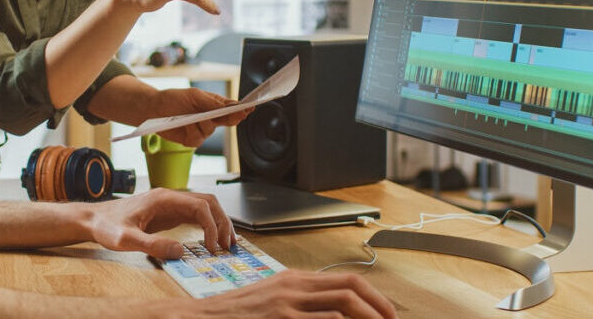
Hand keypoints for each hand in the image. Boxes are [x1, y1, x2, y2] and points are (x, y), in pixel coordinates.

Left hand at [86, 188, 235, 258]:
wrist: (94, 219)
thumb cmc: (106, 225)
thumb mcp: (126, 239)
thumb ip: (151, 245)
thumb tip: (179, 250)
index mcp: (163, 198)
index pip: (199, 205)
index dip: (211, 225)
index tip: (212, 245)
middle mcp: (170, 197)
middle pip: (207, 202)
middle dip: (222, 222)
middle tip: (229, 245)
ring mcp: (170, 204)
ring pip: (204, 207)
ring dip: (217, 222)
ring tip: (226, 244)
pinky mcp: (168, 213)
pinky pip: (194, 215)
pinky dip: (207, 226)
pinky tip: (210, 240)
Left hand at [152, 87, 252, 146]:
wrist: (153, 109)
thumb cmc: (173, 99)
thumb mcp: (193, 95)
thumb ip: (211, 101)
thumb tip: (227, 106)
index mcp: (212, 106)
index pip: (230, 109)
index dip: (241, 109)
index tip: (250, 108)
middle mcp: (209, 119)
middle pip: (226, 121)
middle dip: (232, 117)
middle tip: (238, 114)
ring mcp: (201, 131)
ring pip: (210, 130)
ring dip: (202, 123)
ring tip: (192, 117)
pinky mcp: (191, 140)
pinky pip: (197, 139)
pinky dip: (191, 131)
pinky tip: (185, 125)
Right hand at [201, 269, 397, 318]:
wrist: (204, 318)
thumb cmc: (237, 315)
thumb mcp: (272, 299)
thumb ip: (302, 302)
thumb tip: (336, 312)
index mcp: (294, 279)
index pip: (347, 279)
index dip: (375, 297)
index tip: (388, 314)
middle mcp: (293, 287)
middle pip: (350, 289)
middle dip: (379, 309)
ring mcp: (286, 305)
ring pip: (342, 307)